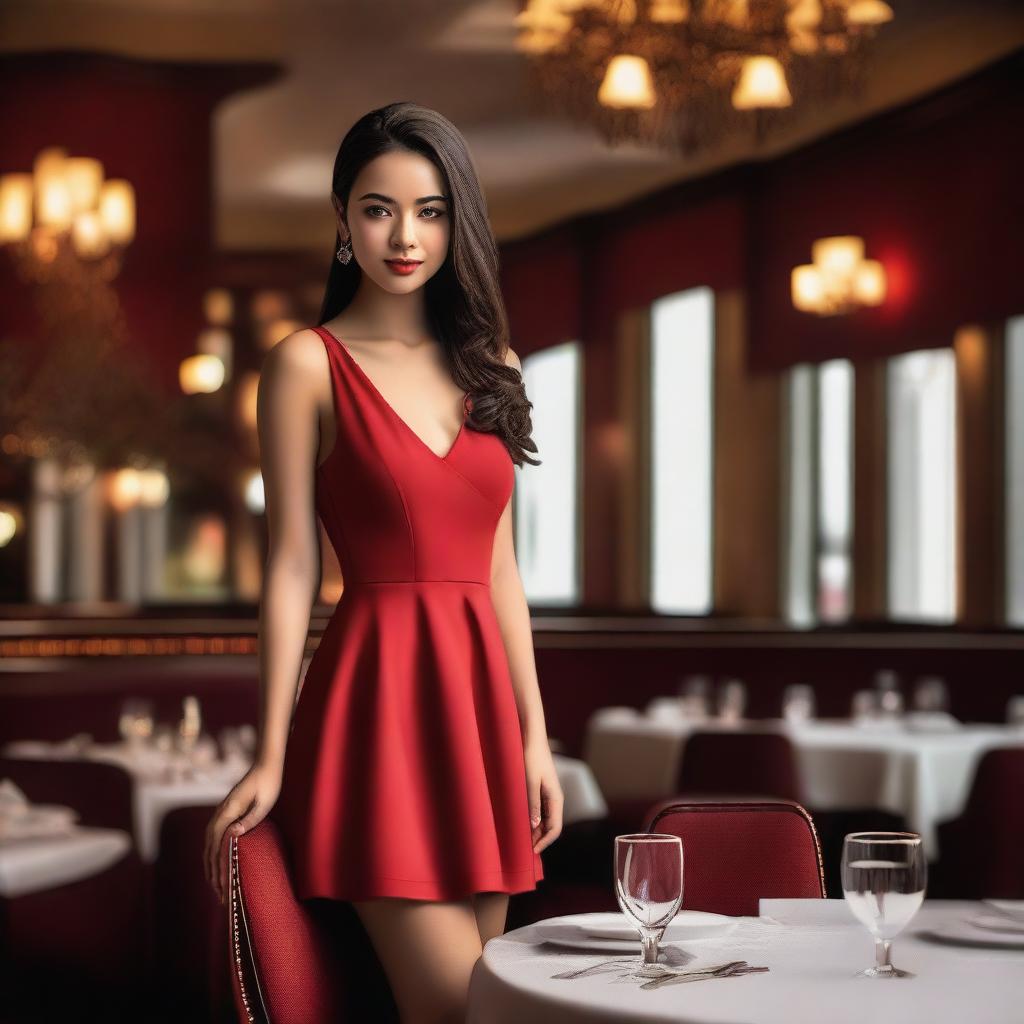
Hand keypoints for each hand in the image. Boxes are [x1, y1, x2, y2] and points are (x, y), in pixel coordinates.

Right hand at [203, 762, 281, 904]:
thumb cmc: (269, 784)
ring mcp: (221, 812)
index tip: (221, 887)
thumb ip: (250, 819)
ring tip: (216, 885)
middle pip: (209, 848)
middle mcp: (220, 813)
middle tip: (220, 895)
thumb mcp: (264, 803)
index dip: (218, 868)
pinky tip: (217, 863)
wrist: (266, 765)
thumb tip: (233, 836)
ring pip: (208, 844)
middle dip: (213, 873)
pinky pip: (213, 837)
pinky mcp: (225, 812)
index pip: (217, 845)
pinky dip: (213, 853)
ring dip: (211, 865)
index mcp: (228, 812)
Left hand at [524, 739, 562, 854]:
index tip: (532, 851)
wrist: (532, 739)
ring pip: (545, 819)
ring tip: (522, 839)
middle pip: (551, 826)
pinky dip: (533, 820)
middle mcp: (555, 799)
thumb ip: (533, 804)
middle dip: (540, 839)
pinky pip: (540, 810)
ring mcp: (549, 795)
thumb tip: (535, 826)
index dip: (545, 842)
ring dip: (536, 830)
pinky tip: (522, 823)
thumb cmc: (532, 758)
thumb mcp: (530, 782)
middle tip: (524, 849)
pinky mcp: (542, 790)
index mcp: (556, 799)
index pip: (555, 828)